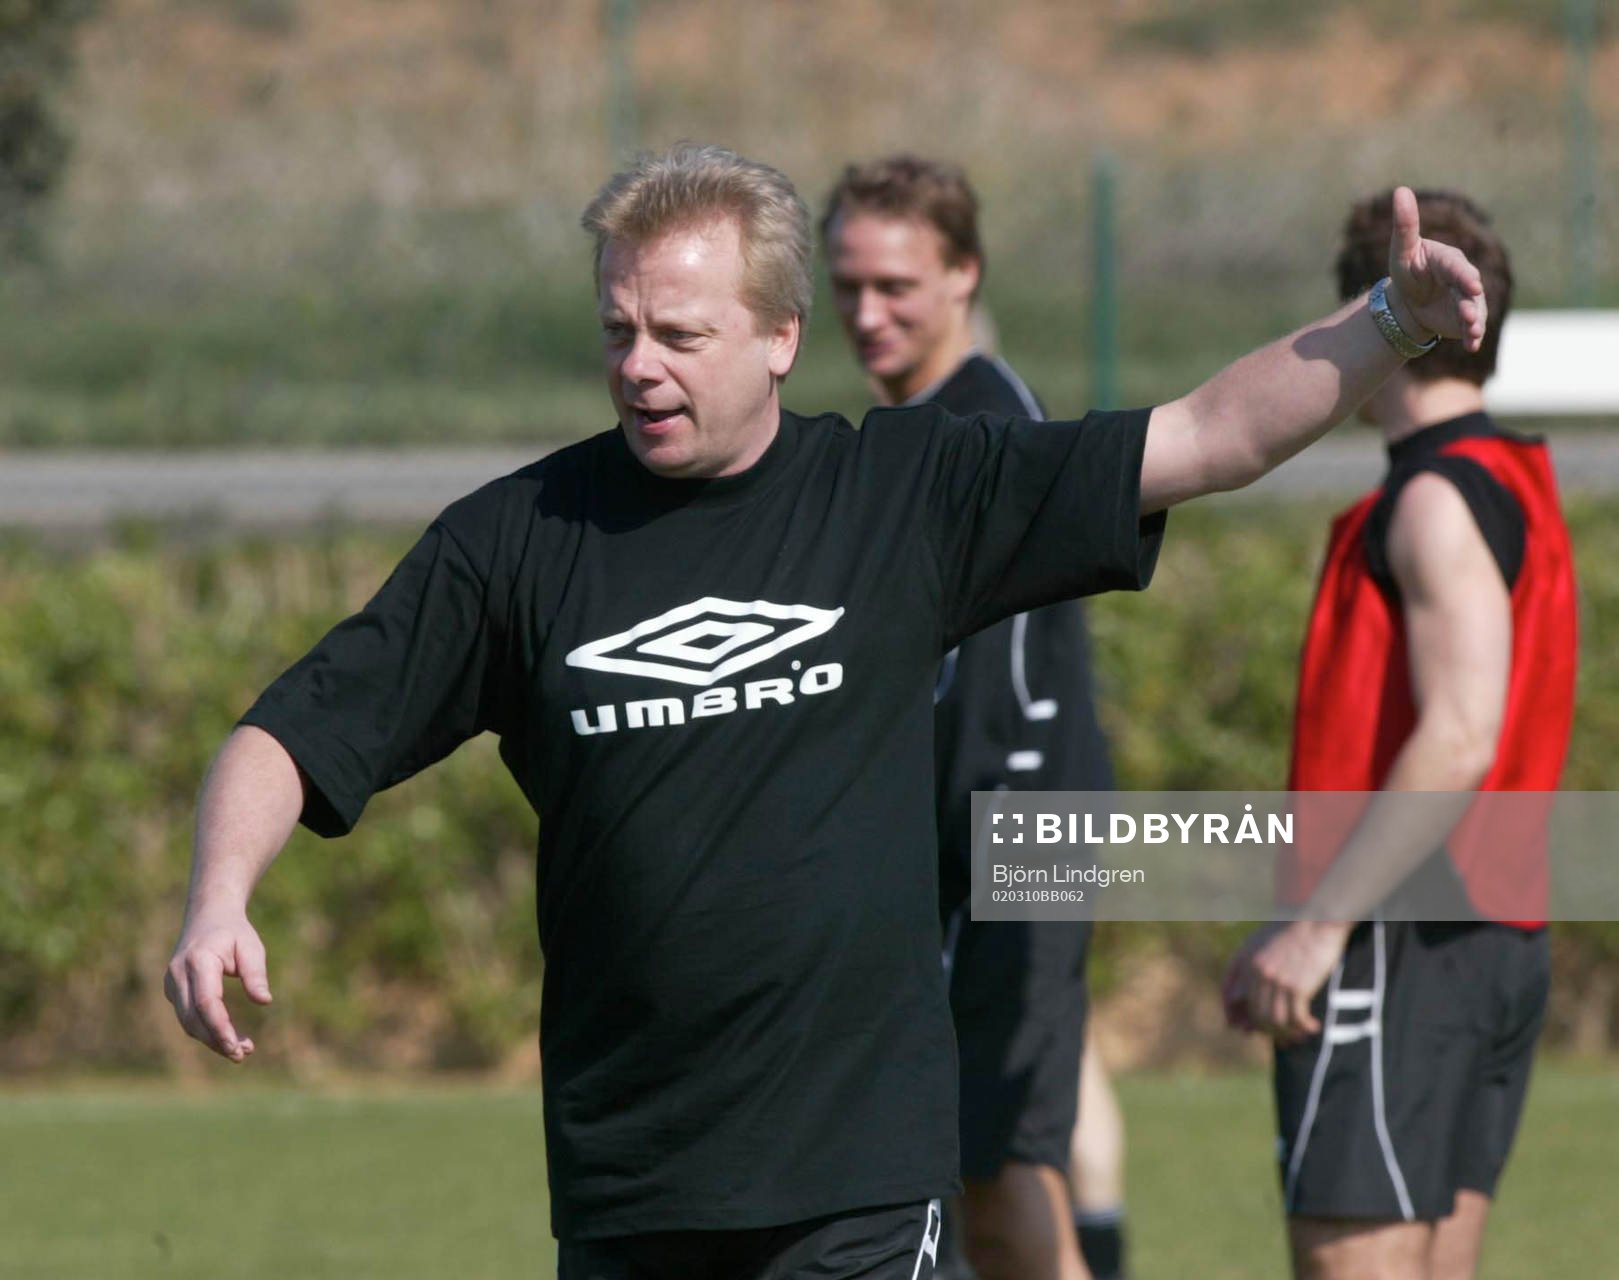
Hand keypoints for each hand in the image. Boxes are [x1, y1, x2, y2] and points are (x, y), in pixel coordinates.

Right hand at [164, 908, 272, 1062]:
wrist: (207, 916)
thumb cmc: (234, 932)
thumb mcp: (251, 947)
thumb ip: (256, 973)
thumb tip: (264, 1001)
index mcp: (198, 961)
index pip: (206, 1002)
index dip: (220, 1027)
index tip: (236, 1046)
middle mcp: (178, 974)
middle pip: (193, 1018)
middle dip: (216, 1040)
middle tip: (243, 1055)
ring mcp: (172, 984)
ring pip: (188, 1022)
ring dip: (212, 1040)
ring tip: (241, 1051)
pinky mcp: (174, 992)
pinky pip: (188, 1017)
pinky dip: (206, 1031)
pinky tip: (228, 1039)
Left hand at [1223, 920, 1350, 1045]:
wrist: (1319, 919)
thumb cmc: (1294, 931)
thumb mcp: (1262, 942)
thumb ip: (1250, 966)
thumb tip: (1240, 998)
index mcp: (1245, 959)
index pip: (1229, 995)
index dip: (1234, 1014)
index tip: (1243, 1030)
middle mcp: (1257, 972)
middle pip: (1254, 1012)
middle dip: (1267, 1029)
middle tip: (1283, 1038)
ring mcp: (1276, 980)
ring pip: (1274, 1020)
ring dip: (1287, 1033)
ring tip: (1299, 1035)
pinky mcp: (1297, 987)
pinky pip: (1295, 1018)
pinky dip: (1304, 1027)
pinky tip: (1312, 1027)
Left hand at [1386, 185, 1486, 351]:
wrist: (1408, 301)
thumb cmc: (1406, 271)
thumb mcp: (1402, 250)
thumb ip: (1405, 224)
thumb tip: (1401, 190)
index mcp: (1448, 260)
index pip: (1456, 268)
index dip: (1464, 277)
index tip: (1470, 285)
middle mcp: (1463, 279)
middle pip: (1469, 290)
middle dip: (1471, 301)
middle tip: (1470, 314)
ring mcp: (1466, 299)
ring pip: (1474, 310)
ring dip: (1475, 322)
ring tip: (1472, 333)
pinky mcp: (1465, 318)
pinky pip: (1471, 327)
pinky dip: (1472, 337)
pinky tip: (1471, 346)